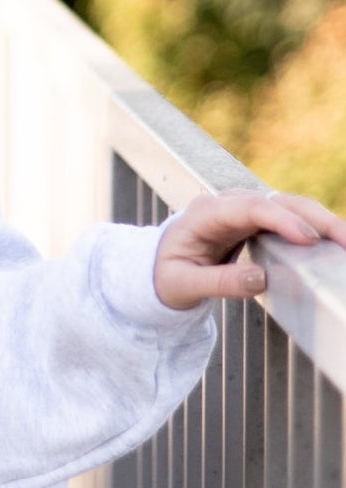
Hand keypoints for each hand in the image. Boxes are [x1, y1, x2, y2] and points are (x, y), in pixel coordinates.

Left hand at [153, 188, 345, 309]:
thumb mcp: (181, 285)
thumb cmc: (166, 274)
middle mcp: (227, 203)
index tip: (308, 238)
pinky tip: (337, 244)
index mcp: (204, 214)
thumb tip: (261, 280)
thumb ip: (217, 283)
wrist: (159, 264)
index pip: (248, 208)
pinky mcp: (258, 218)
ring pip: (289, 205)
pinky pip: (291, 217)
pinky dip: (315, 227)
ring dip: (321, 221)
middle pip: (276, 201)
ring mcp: (244, 208)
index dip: (281, 220)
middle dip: (314, 218)